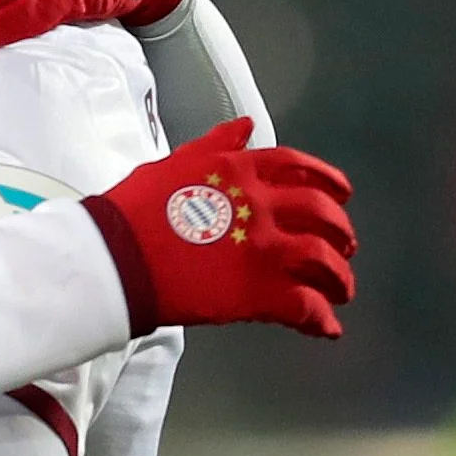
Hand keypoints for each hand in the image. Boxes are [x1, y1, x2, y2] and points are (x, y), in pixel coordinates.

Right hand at [79, 121, 356, 337]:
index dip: (328, 180)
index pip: (299, 168)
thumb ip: (216, 146)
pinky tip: (327, 328)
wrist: (110, 260)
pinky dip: (322, 320)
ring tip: (341, 290)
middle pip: (323, 215)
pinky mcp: (258, 293)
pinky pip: (305, 308)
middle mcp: (264, 206)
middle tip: (344, 247)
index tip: (341, 194)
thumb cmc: (131, 211)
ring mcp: (266, 250)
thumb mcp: (174, 163)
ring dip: (340, 278)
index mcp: (243, 172)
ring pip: (324, 262)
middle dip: (341, 232)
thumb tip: (246, 126)